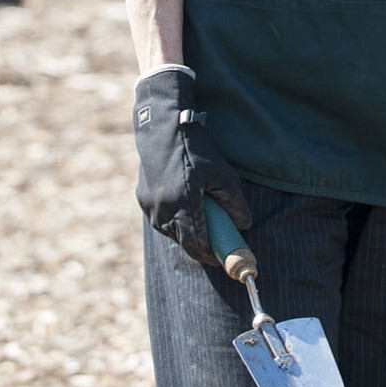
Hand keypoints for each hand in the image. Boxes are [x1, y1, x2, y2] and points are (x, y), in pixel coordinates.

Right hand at [133, 66, 252, 265]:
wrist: (162, 127)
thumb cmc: (195, 148)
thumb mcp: (222, 173)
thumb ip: (234, 202)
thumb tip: (243, 224)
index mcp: (182, 204)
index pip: (197, 243)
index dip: (210, 254)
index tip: (221, 259)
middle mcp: (162, 209)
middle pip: (183, 241)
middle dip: (199, 247)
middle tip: (214, 248)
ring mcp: (149, 205)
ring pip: (169, 231)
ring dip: (185, 234)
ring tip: (200, 227)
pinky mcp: (142, 198)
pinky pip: (159, 219)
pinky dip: (172, 221)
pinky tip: (183, 212)